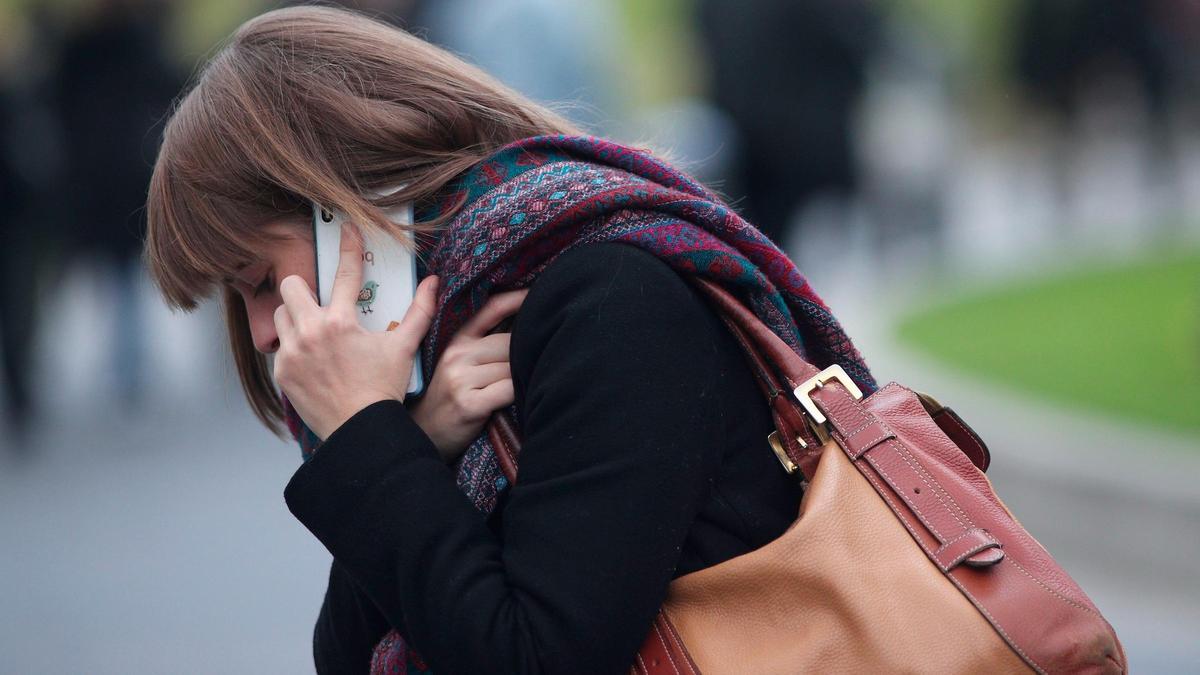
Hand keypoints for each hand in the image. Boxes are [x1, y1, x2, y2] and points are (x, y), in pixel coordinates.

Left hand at [272, 222, 438, 440]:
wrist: (361, 430)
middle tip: (319, 303)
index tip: (347, 229)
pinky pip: (280, 347)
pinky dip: (293, 349)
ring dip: (295, 319)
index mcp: (341, 322)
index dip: (349, 247)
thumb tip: (434, 284)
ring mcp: (292, 352)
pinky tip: (312, 361)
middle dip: (304, 289)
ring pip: (281, 316)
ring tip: (315, 334)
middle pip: (291, 286)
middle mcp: (311, 332)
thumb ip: (419, 312)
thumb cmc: (382, 390)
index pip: (346, 273)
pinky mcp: (282, 372)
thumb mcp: (403, 348)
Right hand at [409, 287, 528, 462]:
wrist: (424, 434)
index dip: (517, 298)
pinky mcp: (469, 403)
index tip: (539, 292)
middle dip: (525, 353)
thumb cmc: (450, 398)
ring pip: (512, 366)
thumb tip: (523, 324)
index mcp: (457, 340)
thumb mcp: (457, 364)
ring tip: (525, 385)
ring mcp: (461, 379)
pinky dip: (520, 394)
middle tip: (538, 360)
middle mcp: (457, 355)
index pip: (491, 309)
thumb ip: (482, 343)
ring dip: (523, 376)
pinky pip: (509, 390)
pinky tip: (520, 399)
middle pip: (509, 342)